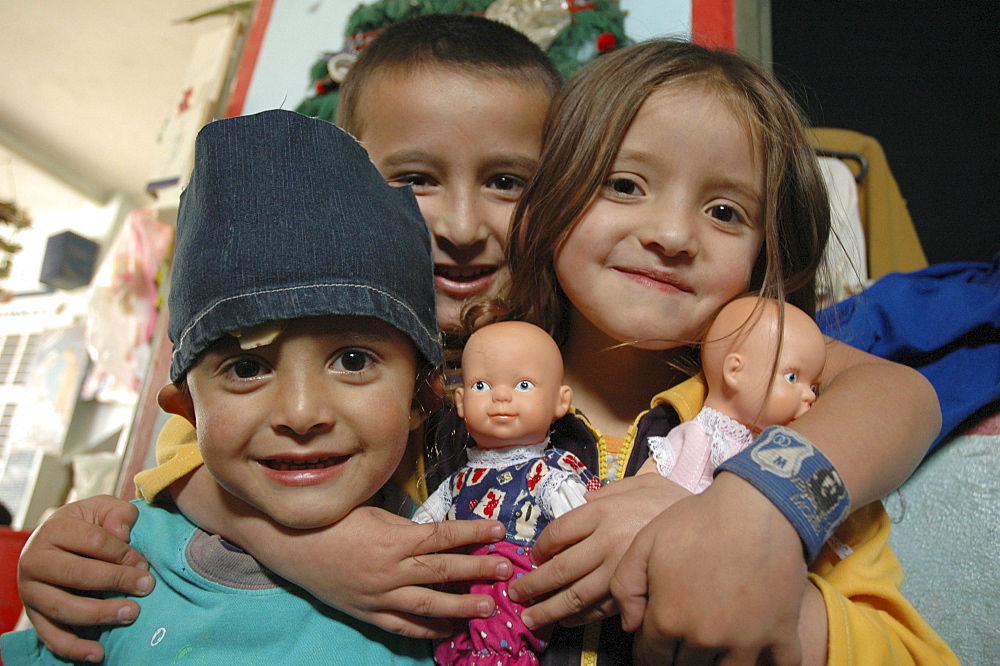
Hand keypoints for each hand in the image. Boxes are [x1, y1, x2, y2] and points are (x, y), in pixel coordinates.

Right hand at [17, 495, 153, 662]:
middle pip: (76, 574)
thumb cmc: (87, 524)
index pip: (92, 542)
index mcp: (54, 530)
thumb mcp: (102, 508)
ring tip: (132, 613)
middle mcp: (35, 560)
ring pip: (63, 607)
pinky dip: (73, 648)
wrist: (56, 541)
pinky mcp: (33, 614)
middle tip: (146, 587)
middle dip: (115, 581)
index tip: (145, 564)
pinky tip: (98, 653)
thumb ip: (117, 513)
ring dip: (99, 614)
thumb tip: (123, 533)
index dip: (122, 553)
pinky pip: (50, 636)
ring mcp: (31, 590)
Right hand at [237, 504, 511, 638]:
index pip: (443, 536)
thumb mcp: (371, 510)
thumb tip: (438, 530)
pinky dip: (425, 629)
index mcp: (394, 538)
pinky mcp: (366, 612)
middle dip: (478, 570)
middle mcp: (390, 570)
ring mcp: (378, 595)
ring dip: (460, 606)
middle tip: (506, 572)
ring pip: (427, 604)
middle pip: (443, 571)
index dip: (474, 533)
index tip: (498, 530)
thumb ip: (404, 524)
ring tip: (486, 608)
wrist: (290, 543)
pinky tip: (446, 630)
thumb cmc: (331, 519)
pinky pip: (401, 625)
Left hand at [508, 473, 690, 629]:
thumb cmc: (679, 503)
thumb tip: (584, 501)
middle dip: (533, 584)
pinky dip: (580, 618)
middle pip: (560, 568)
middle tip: (515, 594)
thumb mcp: (644, 483)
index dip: (541, 548)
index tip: (533, 556)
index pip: (558, 532)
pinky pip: (600, 610)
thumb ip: (612, 489)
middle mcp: (607, 541)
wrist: (720, 527)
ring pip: (575, 595)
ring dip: (548, 609)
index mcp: (604, 510)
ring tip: (530, 618)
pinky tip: (567, 621)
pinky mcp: (636, 593)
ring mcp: (621, 571)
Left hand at [611, 472, 807, 663]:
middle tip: (679, 642)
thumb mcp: (645, 543)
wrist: (756, 508)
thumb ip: (625, 586)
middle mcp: (705, 640)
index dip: (647, 652)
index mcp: (669, 619)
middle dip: (677, 657)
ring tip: (711, 651)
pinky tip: (758, 655)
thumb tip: (631, 624)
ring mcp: (746, 642)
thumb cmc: (697, 521)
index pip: (650, 657)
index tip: (652, 646)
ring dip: (715, 664)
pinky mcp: (781, 636)